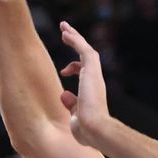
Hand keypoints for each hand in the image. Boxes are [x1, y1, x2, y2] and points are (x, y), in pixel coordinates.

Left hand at [58, 21, 111, 143]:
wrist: (95, 129)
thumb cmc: (86, 130)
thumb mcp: (75, 116)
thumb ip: (71, 105)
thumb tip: (63, 95)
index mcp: (91, 91)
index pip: (83, 73)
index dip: (73, 69)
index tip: (63, 71)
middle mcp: (94, 80)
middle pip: (86, 57)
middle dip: (76, 44)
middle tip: (66, 34)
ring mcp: (94, 74)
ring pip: (85, 50)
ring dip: (75, 38)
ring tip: (63, 28)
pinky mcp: (92, 70)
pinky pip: (83, 49)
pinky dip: (75, 40)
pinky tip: (65, 33)